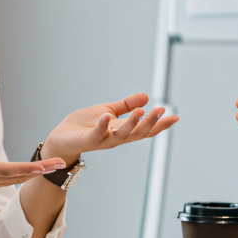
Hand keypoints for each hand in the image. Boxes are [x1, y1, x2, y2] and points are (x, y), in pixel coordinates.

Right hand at [0, 135, 65, 197]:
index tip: (44, 165)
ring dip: (35, 173)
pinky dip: (24, 176)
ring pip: (14, 179)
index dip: (26, 168)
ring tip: (54, 166)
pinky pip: (8, 180)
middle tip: (62, 163)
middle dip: (39, 170)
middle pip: (16, 176)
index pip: (5, 169)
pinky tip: (34, 172)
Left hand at [42, 92, 177, 164]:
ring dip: (131, 123)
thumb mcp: (108, 111)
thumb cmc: (84, 126)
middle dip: (151, 123)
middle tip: (161, 111)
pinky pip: (97, 134)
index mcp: (122, 130)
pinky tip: (107, 116)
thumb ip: (126, 106)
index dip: (160, 124)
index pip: (145, 129)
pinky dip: (102, 125)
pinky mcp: (87, 140)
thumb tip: (146, 97)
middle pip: (138, 133)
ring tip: (140, 111)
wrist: (61, 137)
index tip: (176, 117)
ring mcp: (102, 140)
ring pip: (121, 135)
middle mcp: (115, 137)